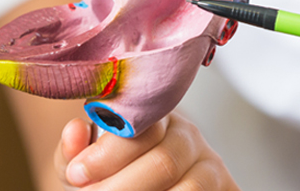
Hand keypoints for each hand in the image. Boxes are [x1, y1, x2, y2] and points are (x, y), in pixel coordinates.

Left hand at [56, 112, 238, 190]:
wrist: (138, 185)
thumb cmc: (109, 178)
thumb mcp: (84, 167)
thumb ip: (73, 153)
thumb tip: (74, 130)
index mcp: (153, 116)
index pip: (140, 125)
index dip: (107, 154)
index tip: (78, 175)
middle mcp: (187, 135)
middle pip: (164, 161)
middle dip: (121, 187)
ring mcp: (210, 163)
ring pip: (190, 187)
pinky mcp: (227, 186)